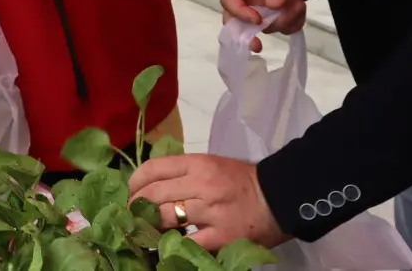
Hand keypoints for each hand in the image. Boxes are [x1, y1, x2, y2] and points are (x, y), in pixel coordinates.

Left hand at [129, 154, 287, 252]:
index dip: (135, 182)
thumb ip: (183, 172)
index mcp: (197, 164)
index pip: (153, 168)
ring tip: (146, 230)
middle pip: (154, 194)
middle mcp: (202, 185)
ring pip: (167, 218)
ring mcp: (212, 212)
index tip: (131, 192)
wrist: (281, 198)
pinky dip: (174, 246)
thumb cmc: (242, 181)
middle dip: (137, 206)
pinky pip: (189, 243)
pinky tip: (167, 247)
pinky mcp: (222, 237)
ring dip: (151, 225)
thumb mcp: (211, 165)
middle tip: (133, 214)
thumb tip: (151, 183)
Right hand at [221, 0, 315, 50]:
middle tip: (257, 47)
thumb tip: (274, 7)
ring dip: (282, 21)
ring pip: (264, 26)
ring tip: (298, 5)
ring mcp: (262, 4)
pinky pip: (282, 26)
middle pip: (237, 19)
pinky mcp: (279, 10)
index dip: (238, 12)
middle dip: (248, 33)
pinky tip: (301, 7)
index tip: (257, 19)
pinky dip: (293, 22)